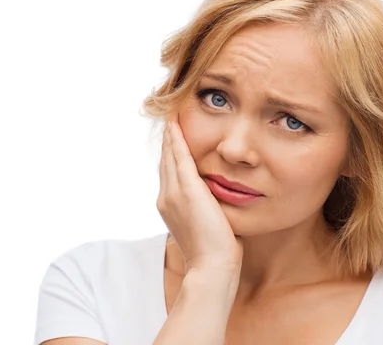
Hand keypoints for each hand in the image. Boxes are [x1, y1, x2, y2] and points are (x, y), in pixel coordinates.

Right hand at [156, 119, 242, 273]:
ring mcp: (173, 193)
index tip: (173, 137)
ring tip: (171, 116)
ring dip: (170, 135)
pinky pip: (179, 156)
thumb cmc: (216, 251)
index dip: (170, 154)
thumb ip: (206, 208)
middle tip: (169, 119)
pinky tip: (175, 124)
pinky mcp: (187, 189)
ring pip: (170, 156)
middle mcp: (166, 197)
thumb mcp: (208, 224)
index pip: (169, 172)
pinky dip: (176, 139)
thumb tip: (216, 200)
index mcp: (170, 206)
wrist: (212, 266)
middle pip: (165, 161)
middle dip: (168, 140)